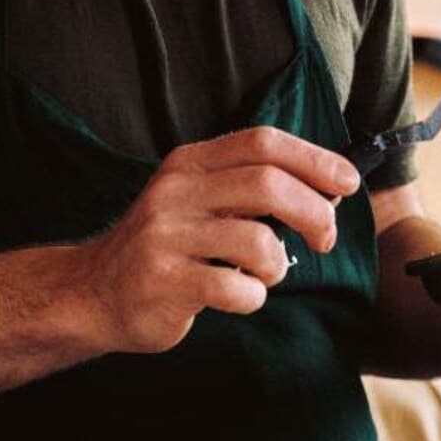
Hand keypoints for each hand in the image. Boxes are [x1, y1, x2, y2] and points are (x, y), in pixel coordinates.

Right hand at [75, 127, 359, 354]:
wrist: (92, 293)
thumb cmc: (166, 248)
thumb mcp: (198, 200)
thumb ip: (249, 189)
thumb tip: (328, 188)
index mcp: (190, 163)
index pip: (263, 143)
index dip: (314, 159)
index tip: (347, 183)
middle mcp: (176, 191)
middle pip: (268, 184)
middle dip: (314, 212)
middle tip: (325, 239)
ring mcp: (166, 236)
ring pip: (257, 241)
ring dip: (278, 265)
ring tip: (263, 275)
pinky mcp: (163, 281)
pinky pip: (235, 288)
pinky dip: (252, 297)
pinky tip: (238, 297)